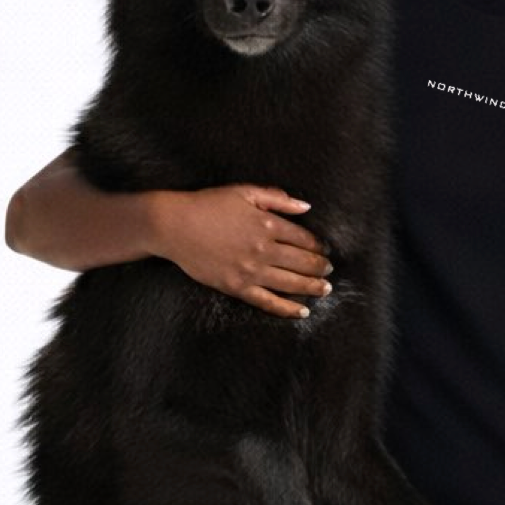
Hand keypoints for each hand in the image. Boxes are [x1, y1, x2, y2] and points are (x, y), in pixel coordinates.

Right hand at [154, 184, 333, 317]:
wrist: (175, 226)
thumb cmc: (208, 204)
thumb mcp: (244, 192)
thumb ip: (276, 198)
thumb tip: (305, 206)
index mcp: (268, 224)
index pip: (304, 238)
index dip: (318, 246)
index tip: (325, 251)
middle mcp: (264, 249)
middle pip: (302, 262)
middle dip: (320, 267)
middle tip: (329, 271)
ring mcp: (251, 271)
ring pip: (291, 283)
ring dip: (312, 287)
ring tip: (325, 290)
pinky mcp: (238, 287)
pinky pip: (268, 302)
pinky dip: (287, 308)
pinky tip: (302, 312)